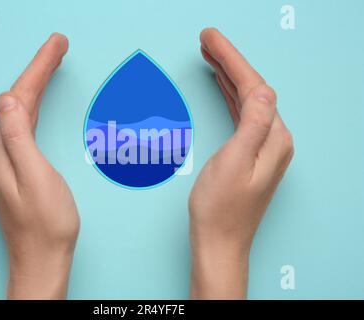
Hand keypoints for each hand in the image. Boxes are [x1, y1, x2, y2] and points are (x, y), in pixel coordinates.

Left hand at [0, 33, 79, 298]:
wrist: (42, 257)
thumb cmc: (45, 222)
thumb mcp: (35, 176)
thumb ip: (18, 136)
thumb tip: (8, 99)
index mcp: (0, 147)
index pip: (19, 96)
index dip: (39, 67)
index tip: (57, 45)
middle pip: (18, 99)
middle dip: (38, 69)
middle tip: (58, 46)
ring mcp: (4, 158)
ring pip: (20, 109)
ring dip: (36, 84)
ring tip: (51, 63)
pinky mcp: (15, 165)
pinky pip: (24, 124)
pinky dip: (35, 105)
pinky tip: (39, 100)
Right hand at [189, 28, 293, 298]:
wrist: (219, 243)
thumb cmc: (220, 209)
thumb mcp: (233, 162)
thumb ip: (252, 124)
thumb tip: (263, 90)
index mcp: (273, 139)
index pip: (254, 87)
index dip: (231, 59)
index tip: (210, 38)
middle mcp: (274, 140)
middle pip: (252, 89)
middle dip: (229, 61)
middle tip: (207, 40)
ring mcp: (263, 147)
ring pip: (247, 100)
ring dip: (229, 76)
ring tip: (211, 56)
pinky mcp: (250, 154)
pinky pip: (242, 115)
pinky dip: (231, 97)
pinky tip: (223, 87)